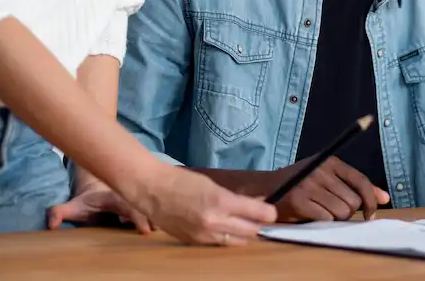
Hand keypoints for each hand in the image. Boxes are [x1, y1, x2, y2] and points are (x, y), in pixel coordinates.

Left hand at [47, 176, 152, 232]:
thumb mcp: (72, 206)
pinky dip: (158, 220)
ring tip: (162, 232)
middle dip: (151, 219)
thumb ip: (59, 212)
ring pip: (152, 210)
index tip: (145, 230)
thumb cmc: (87, 203)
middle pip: (145, 208)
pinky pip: (154, 213)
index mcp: (115, 198)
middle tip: (155, 231)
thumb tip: (52, 224)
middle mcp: (129, 199)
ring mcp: (136, 204)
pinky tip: (164, 230)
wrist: (98, 188)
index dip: (138, 217)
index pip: (129, 207)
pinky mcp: (142, 209)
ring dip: (157, 220)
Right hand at [49, 165, 276, 245]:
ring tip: (244, 226)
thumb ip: (234, 198)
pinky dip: (226, 238)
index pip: (256, 213)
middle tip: (261, 219)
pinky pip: (218, 244)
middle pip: (250, 231)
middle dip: (258, 226)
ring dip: (243, 234)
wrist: (152, 191)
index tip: (272, 212)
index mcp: (220, 201)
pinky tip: (226, 229)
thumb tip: (256, 203)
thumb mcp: (212, 184)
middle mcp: (214, 221)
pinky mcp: (194, 242)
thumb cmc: (183, 181)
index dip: (268, 213)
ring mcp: (204, 234)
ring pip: (236, 241)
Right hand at [268, 157, 390, 222]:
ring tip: (321, 210)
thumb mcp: (329, 177)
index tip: (370, 214)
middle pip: (353, 201)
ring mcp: (309, 185)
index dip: (370, 200)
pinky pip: (326, 219)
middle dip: (348, 211)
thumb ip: (357, 186)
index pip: (361, 181)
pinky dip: (322, 221)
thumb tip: (385, 198)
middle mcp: (321, 171)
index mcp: (330, 161)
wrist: (267, 188)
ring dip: (335, 218)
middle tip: (333, 208)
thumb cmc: (302, 183)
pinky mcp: (299, 201)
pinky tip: (312, 214)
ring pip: (341, 212)